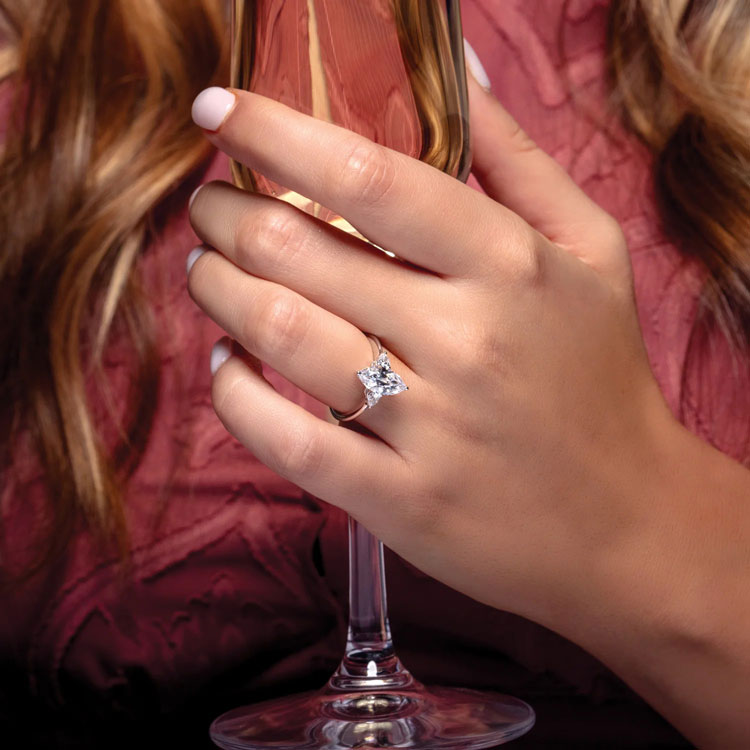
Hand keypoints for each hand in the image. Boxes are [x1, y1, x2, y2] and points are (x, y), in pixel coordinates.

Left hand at [187, 79, 676, 631]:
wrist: (628, 522)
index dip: (277, 133)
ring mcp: (428, 426)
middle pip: (299, 251)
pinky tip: (227, 365)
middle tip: (210, 207)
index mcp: (509, 266)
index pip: (369, 175)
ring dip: (218, 290)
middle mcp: (464, 340)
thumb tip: (457, 65)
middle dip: (226, 215)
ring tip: (208, 270)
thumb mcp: (589, 251)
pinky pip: (283, 438)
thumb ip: (517, 158)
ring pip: (278, 333)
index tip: (218, 113)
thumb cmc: (601, 379)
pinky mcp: (398, 500)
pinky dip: (233, 393)